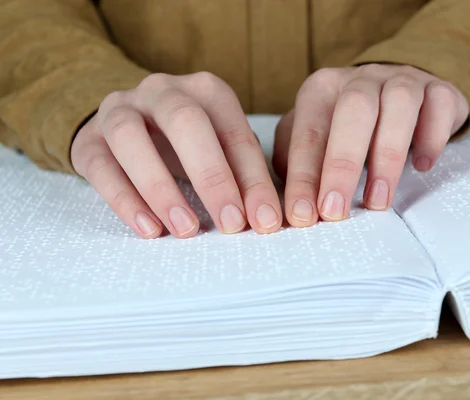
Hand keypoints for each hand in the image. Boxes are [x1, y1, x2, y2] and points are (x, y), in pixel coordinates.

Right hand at [71, 72, 281, 238]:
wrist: (126, 124)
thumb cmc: (186, 143)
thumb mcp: (219, 149)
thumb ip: (241, 176)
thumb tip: (265, 218)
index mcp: (206, 90)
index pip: (234, 134)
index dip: (253, 179)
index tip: (265, 220)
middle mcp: (161, 90)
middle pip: (185, 121)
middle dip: (212, 176)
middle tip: (230, 223)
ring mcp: (119, 110)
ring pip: (131, 138)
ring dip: (161, 188)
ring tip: (187, 229)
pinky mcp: (89, 139)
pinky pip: (100, 167)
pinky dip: (124, 200)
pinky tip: (149, 229)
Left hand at [273, 64, 468, 225]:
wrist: (401, 88)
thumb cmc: (349, 123)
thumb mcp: (315, 132)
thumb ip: (293, 157)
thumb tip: (286, 196)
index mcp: (322, 89)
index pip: (309, 133)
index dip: (303, 176)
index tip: (301, 214)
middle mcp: (361, 79)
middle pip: (352, 112)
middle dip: (342, 164)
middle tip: (335, 210)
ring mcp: (402, 80)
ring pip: (398, 105)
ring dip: (387, 156)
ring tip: (378, 200)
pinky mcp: (438, 90)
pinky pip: (439, 105)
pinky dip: (432, 137)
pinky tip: (422, 166)